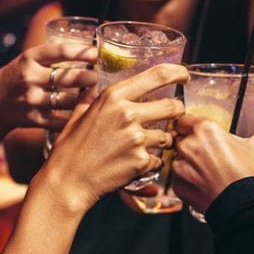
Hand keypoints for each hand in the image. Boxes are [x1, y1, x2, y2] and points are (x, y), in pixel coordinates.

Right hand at [0, 42, 97, 134]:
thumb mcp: (29, 60)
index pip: (60, 51)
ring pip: (67, 101)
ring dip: (84, 99)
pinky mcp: (33, 119)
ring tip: (94, 95)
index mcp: (29, 58)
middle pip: (66, 78)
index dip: (81, 52)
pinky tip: (84, 115)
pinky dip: (74, 119)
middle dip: (87, 78)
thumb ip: (53, 56)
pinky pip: (60, 121)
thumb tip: (89, 52)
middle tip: (97, 77)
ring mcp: (31, 99)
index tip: (96, 53)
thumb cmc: (18, 77)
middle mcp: (29, 78)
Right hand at [36, 64, 188, 211]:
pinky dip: (151, 162)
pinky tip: (134, 164)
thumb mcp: (78, 114)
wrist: (68, 181)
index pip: (158, 75)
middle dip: (177, 112)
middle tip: (172, 118)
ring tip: (144, 146)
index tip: (184, 75)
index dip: (178, 72)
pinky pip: (159, 159)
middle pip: (173, 106)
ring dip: (162, 141)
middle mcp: (128, 114)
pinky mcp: (141, 162)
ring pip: (167, 136)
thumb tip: (92, 82)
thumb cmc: (70, 148)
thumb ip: (90, 96)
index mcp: (114, 97)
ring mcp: (137, 139)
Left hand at [170, 115, 253, 214]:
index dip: (189, 125)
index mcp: (204, 130)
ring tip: (207, 171)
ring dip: (187, 163)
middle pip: (180, 140)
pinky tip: (204, 184)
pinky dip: (188, 181)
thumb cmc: (251, 175)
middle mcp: (187, 146)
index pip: (183, 119)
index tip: (196, 131)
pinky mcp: (178, 186)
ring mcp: (180, 168)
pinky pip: (179, 179)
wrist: (246, 208)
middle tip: (207, 154)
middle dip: (190, 145)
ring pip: (178, 160)